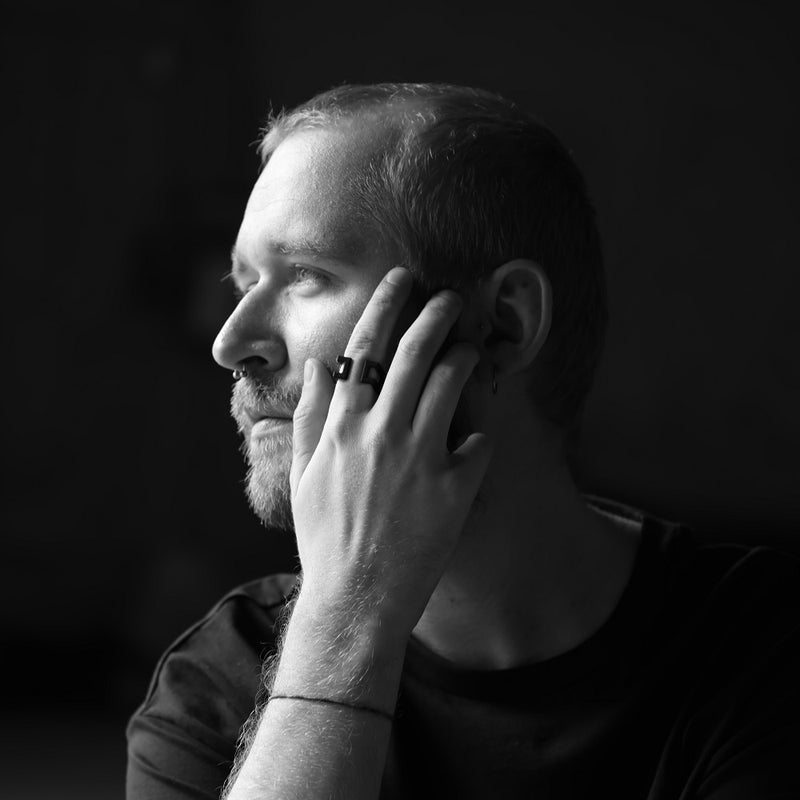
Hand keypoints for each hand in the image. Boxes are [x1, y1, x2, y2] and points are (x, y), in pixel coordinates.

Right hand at [289, 266, 492, 637]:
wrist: (355, 597)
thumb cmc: (325, 536)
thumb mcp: (303, 474)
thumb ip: (310, 415)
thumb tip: (320, 367)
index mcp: (342, 426)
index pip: (366, 348)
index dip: (386, 306)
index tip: (402, 280)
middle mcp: (380, 433)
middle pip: (415, 352)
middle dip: (436, 313)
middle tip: (451, 297)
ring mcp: (418, 459)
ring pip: (450, 383)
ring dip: (465, 356)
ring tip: (470, 349)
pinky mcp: (452, 488)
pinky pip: (478, 443)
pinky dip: (478, 436)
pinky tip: (475, 441)